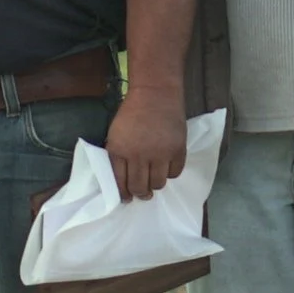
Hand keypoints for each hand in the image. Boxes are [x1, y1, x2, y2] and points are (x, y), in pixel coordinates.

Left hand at [104, 86, 185, 201]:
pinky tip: (166, 167)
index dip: (124, 194)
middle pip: (140, 187)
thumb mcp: (115, 134)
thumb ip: (117, 156)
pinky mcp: (178, 150)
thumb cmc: (131, 113)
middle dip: (140, 194)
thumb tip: (121, 181)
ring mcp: (160, 153)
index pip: (120, 182)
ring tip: (154, 180)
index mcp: (119, 150)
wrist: (155, 94)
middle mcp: (139, 155)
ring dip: (155, 185)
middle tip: (143, 194)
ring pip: (158, 184)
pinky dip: (170, 173)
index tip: (127, 198)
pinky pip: (175, 173)